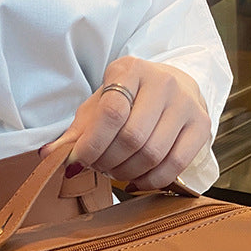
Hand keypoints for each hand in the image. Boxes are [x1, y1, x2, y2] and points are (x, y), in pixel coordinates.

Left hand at [40, 56, 211, 190]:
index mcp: (130, 69)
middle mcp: (163, 82)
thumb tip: (48, 155)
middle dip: (109, 162)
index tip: (78, 162)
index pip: (112, 112)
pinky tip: (136, 180)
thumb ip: (76, 132)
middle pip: (133, 138)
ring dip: (127, 173)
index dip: (92, 145)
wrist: (173, 89)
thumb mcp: (98, 107)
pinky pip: (174, 166)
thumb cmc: (128, 100)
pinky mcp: (202, 126)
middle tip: (99, 167)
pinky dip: (150, 181)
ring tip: (116, 170)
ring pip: (153, 154)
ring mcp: (186, 104)